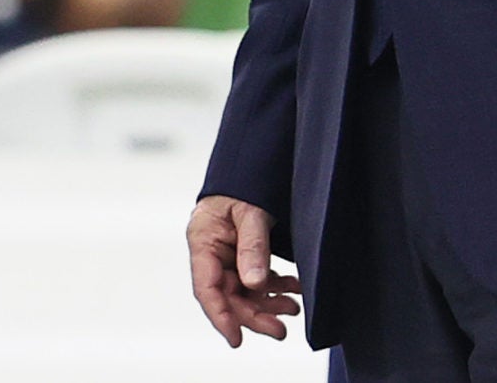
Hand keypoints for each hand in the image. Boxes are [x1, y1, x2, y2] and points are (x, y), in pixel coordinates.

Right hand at [187, 195, 299, 347]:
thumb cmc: (245, 180)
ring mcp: (229, 252)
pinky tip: (293, 290)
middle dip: (254, 314)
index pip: (207, 288)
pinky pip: (257, 276)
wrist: (255, 160)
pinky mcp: (245, 251)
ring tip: (293, 309)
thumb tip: (255, 283)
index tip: (237, 337)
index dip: (221, 316)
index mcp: (203, 240)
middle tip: (280, 330)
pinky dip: (275, 285)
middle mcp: (213, 251)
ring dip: (268, 302)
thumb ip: (252, 246)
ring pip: (245, 289)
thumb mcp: (250, 211)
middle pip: (229, 294)